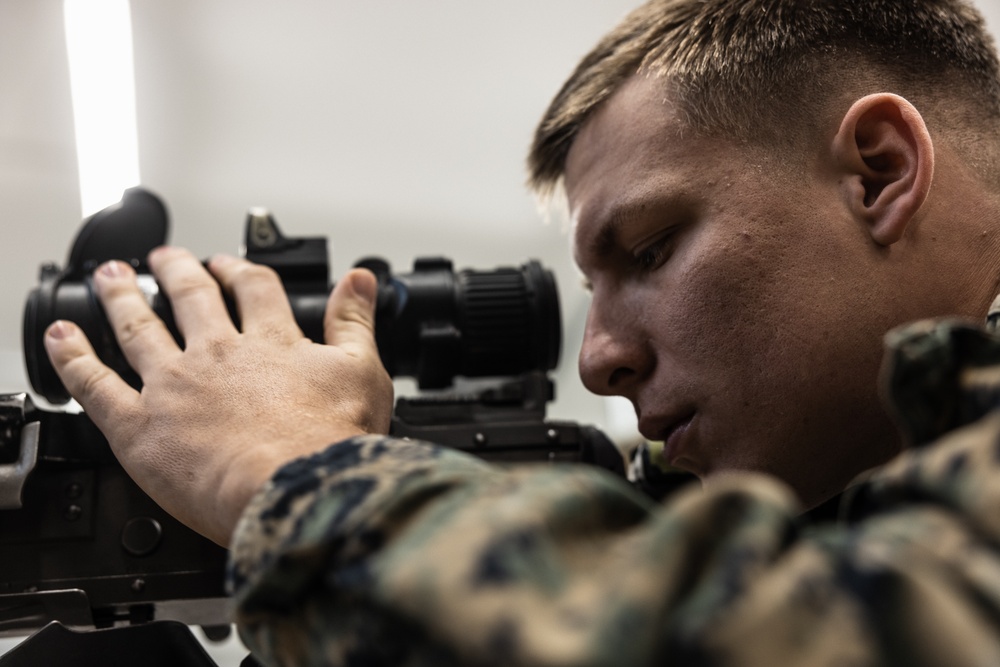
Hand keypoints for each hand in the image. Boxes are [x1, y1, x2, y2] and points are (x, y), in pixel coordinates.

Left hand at [43, 247, 392, 545]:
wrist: (296, 489)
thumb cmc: (331, 443)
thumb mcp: (363, 372)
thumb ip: (356, 321)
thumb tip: (360, 280)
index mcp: (270, 341)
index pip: (252, 290)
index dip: (239, 270)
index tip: (229, 264)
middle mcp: (218, 354)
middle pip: (190, 297)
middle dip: (176, 271)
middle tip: (164, 258)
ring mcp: (175, 385)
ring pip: (139, 328)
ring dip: (121, 298)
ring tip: (110, 278)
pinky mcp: (140, 425)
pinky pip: (95, 384)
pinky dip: (73, 357)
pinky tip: (61, 338)